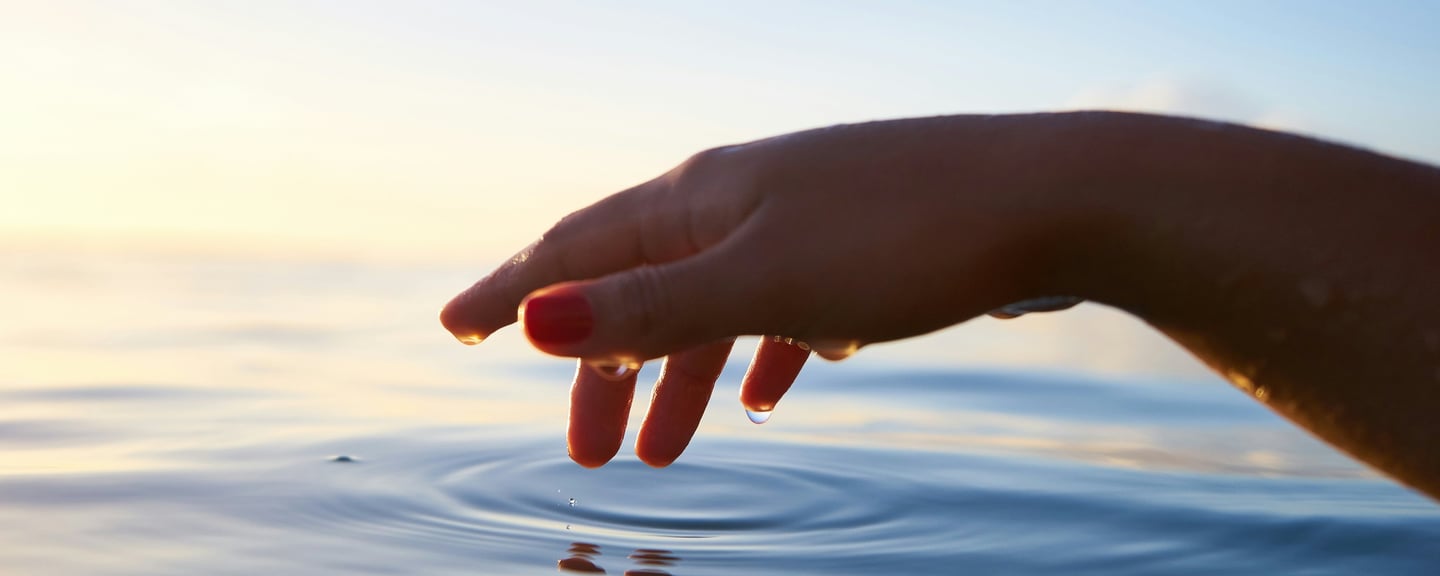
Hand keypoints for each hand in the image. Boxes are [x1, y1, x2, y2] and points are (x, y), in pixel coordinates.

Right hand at [439, 115, 1074, 466]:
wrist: (1052, 199)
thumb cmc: (904, 237)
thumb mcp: (762, 279)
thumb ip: (649, 304)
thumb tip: (535, 318)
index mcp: (699, 200)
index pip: (575, 249)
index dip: (511, 293)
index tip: (452, 328)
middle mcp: (739, 199)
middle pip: (639, 287)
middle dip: (605, 371)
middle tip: (587, 453)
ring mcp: (801, 218)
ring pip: (714, 305)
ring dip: (683, 378)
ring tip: (669, 455)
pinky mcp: (858, 246)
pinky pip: (782, 305)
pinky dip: (761, 351)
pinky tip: (774, 391)